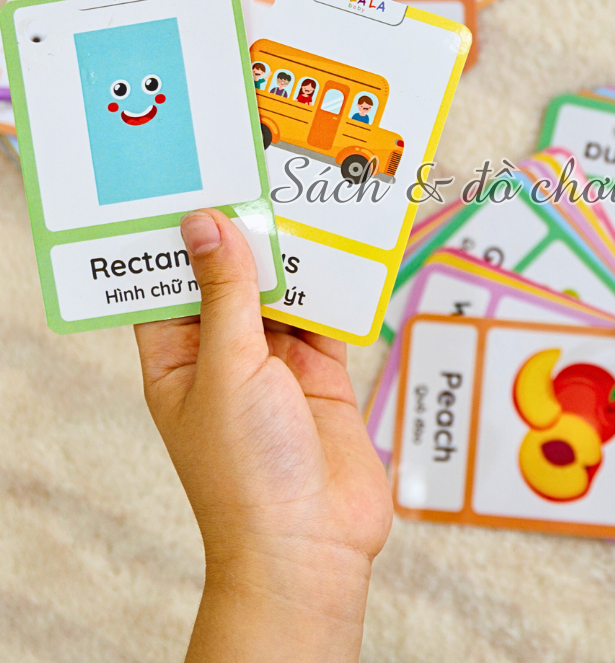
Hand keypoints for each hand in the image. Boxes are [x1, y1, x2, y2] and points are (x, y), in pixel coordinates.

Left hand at [135, 209, 391, 661]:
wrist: (312, 540)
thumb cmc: (247, 472)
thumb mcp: (228, 367)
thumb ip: (227, 293)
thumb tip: (206, 225)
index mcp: (178, 361)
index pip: (170, 286)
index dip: (180, 239)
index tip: (196, 186)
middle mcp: (225, 357)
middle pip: (232, 280)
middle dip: (247, 236)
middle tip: (262, 176)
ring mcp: (275, 364)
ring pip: (282, 292)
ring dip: (294, 256)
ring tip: (304, 200)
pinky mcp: (323, 372)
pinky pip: (327, 314)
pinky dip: (335, 284)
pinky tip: (343, 249)